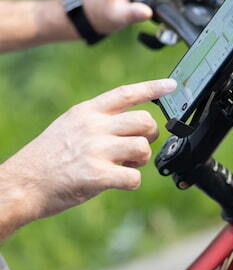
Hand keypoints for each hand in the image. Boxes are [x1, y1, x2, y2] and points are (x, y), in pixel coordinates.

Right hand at [0, 78, 176, 235]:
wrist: (21, 184)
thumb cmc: (48, 158)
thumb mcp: (70, 126)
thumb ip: (100, 120)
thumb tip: (133, 124)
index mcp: (87, 112)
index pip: (126, 93)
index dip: (153, 88)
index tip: (173, 85)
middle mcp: (93, 126)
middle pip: (145, 121)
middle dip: (148, 136)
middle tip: (136, 148)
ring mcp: (96, 150)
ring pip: (143, 147)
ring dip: (140, 160)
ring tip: (124, 166)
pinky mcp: (97, 175)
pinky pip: (134, 178)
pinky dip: (131, 183)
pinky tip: (118, 182)